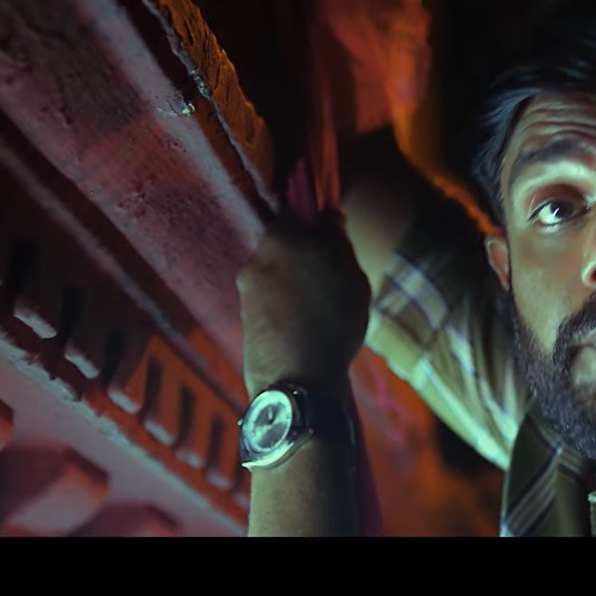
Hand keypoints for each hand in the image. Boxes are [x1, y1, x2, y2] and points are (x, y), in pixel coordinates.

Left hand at [236, 209, 371, 402]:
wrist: (297, 385)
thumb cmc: (332, 325)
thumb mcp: (352, 279)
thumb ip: (338, 242)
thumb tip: (329, 216)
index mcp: (280, 240)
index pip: (294, 210)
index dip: (314, 218)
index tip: (331, 233)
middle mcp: (254, 260)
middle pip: (284, 244)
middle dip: (306, 254)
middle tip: (334, 277)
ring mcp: (245, 291)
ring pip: (276, 273)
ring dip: (296, 282)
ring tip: (322, 309)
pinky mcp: (242, 319)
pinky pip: (269, 300)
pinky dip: (285, 305)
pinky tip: (306, 327)